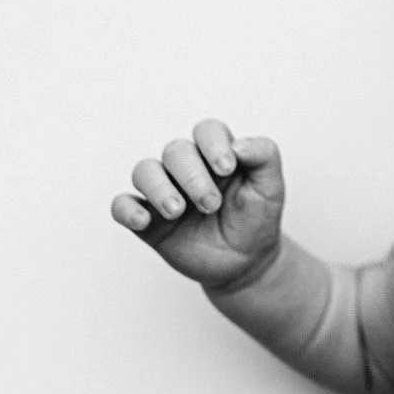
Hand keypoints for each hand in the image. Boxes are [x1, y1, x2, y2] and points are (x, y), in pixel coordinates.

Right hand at [111, 118, 284, 290]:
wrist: (246, 261)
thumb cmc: (257, 218)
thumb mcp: (271, 187)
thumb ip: (264, 156)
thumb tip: (238, 144)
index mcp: (216, 154)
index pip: (207, 131)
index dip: (213, 144)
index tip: (227, 169)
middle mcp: (187, 168)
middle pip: (175, 150)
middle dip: (192, 176)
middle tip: (211, 204)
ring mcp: (165, 192)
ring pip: (144, 171)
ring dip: (159, 188)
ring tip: (176, 211)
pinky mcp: (148, 220)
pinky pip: (122, 205)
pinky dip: (126, 209)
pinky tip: (143, 220)